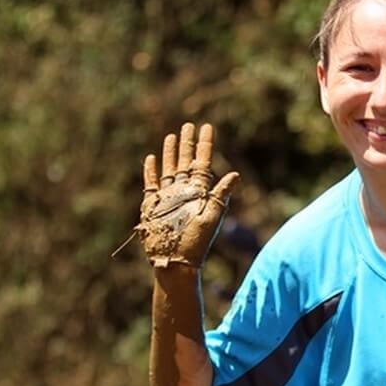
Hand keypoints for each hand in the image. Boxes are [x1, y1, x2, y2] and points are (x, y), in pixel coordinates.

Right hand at [136, 122, 239, 267]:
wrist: (175, 260)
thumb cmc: (197, 242)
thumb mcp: (212, 216)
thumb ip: (221, 195)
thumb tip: (235, 174)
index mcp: (199, 191)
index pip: (203, 162)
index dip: (205, 144)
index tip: (207, 127)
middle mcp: (184, 191)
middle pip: (186, 161)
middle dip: (188, 143)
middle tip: (189, 125)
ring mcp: (168, 196)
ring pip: (169, 168)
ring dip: (171, 152)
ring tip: (172, 135)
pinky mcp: (152, 204)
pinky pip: (151, 183)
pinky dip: (150, 170)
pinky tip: (151, 158)